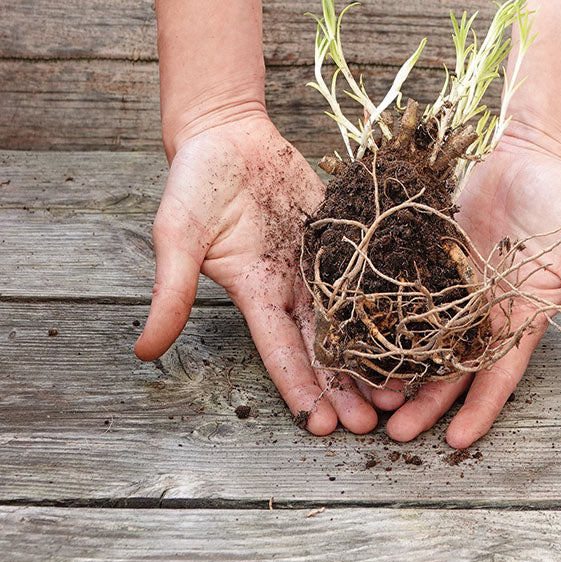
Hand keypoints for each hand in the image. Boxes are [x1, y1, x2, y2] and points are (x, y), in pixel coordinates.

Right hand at [134, 114, 377, 435]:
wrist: (230, 134)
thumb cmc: (195, 182)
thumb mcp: (177, 237)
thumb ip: (172, 292)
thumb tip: (144, 352)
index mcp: (255, 293)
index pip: (280, 352)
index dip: (301, 389)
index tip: (322, 427)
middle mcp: (291, 286)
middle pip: (323, 346)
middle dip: (344, 387)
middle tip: (375, 424)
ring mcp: (319, 262)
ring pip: (351, 317)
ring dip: (373, 354)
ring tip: (403, 391)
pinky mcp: (342, 234)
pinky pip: (369, 270)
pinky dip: (390, 298)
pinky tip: (416, 322)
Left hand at [374, 130, 560, 446]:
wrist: (526, 156)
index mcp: (520, 321)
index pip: (499, 376)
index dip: (480, 409)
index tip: (456, 442)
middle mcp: (482, 314)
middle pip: (451, 368)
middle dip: (425, 402)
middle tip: (392, 431)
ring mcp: (451, 290)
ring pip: (421, 341)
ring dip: (399, 371)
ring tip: (368, 398)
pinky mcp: (427, 263)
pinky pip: (402, 299)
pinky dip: (383, 322)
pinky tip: (357, 340)